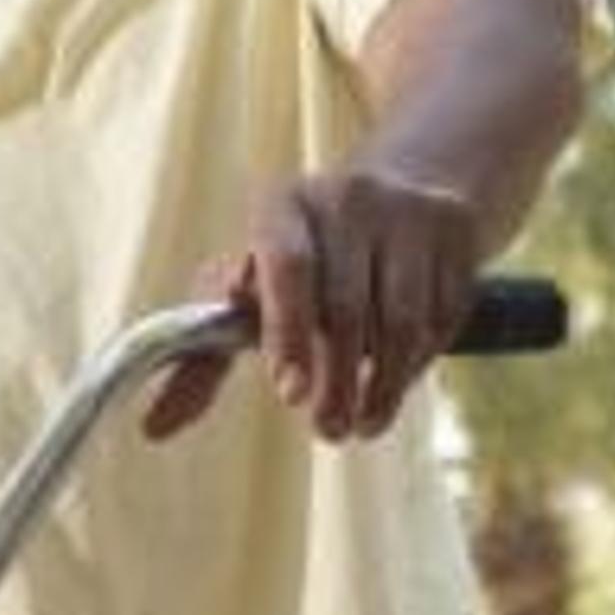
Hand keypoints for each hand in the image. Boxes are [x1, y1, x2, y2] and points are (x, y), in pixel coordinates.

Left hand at [143, 165, 479, 443]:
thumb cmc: (304, 256)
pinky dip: (420, 361)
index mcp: (284, 203)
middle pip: (347, 306)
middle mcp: (349, 196)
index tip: (290, 393)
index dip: (288, 331)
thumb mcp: (250, 286)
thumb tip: (153, 428)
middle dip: (338, 381)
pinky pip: (442, 316)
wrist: (403, 185)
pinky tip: (400, 380)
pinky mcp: (460, 231)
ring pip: (402, 319)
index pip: (288, 264)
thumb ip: (202, 356)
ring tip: (364, 425)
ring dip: (384, 386)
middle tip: (328, 429)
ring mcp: (411, 211)